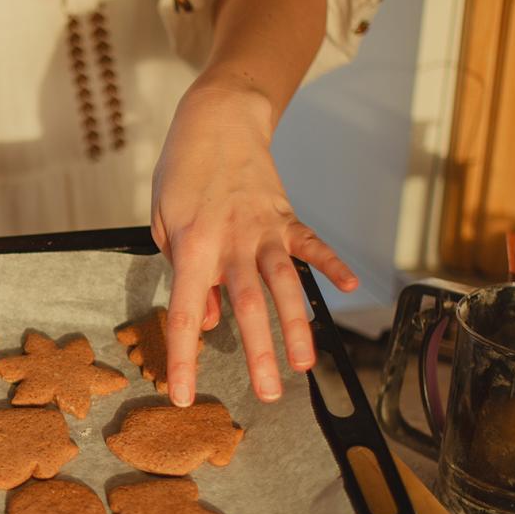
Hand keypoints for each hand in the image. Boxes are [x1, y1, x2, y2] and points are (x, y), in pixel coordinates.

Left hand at [150, 81, 357, 405]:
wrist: (216, 119)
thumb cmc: (181, 174)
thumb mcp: (164, 224)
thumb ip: (184, 275)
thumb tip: (208, 321)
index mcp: (193, 248)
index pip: (185, 314)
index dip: (183, 357)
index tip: (181, 393)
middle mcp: (232, 242)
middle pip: (247, 307)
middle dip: (258, 354)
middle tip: (268, 395)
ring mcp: (264, 229)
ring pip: (284, 284)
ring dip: (298, 325)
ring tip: (306, 363)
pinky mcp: (286, 216)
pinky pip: (312, 245)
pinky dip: (332, 264)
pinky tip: (350, 286)